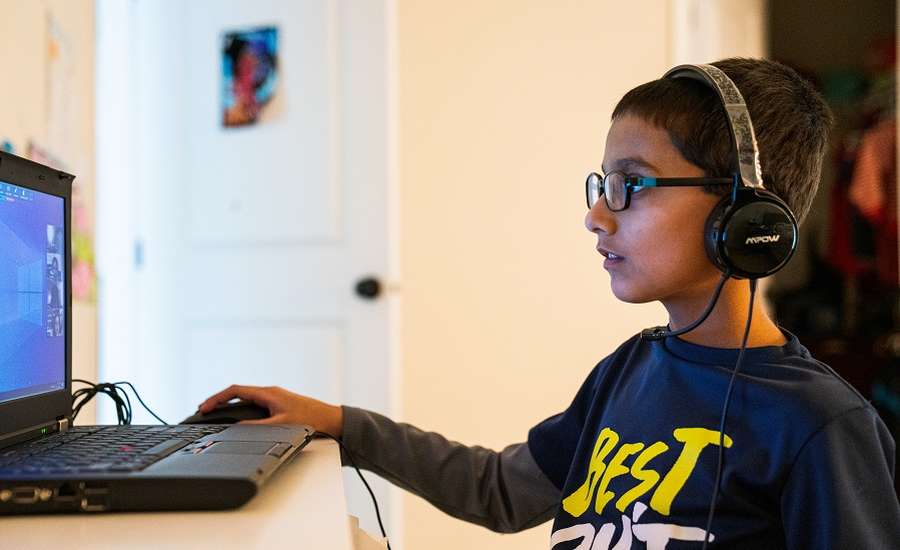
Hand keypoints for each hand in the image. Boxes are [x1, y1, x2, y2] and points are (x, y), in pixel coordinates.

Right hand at [197, 385, 342, 436]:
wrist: (332, 421)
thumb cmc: (312, 420)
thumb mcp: (281, 425)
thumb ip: (258, 427)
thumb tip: (237, 428)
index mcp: (269, 393)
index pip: (236, 391)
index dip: (217, 398)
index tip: (204, 407)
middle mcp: (270, 392)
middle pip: (238, 393)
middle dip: (219, 401)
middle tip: (203, 410)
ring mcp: (275, 398)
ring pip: (245, 398)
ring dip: (229, 404)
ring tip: (214, 413)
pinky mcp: (279, 404)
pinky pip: (253, 403)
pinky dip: (239, 408)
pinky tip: (235, 417)